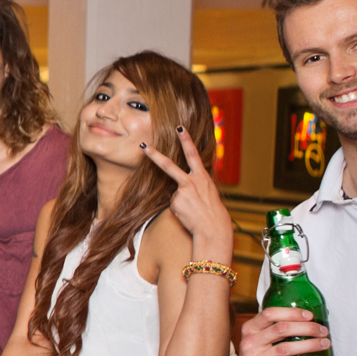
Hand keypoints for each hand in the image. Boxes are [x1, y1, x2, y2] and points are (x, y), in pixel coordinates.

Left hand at [142, 126, 233, 261]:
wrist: (213, 228)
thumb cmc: (211, 210)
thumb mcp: (207, 192)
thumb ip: (193, 184)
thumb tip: (178, 187)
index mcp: (202, 177)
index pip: (193, 154)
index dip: (186, 140)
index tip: (179, 127)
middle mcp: (191, 182)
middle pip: (169, 165)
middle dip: (154, 155)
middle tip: (143, 145)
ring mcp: (181, 192)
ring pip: (174, 193)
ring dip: (182, 202)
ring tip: (193, 210)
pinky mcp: (174, 203)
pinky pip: (173, 204)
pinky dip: (179, 209)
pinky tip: (188, 214)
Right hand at [232, 307, 328, 355]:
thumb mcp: (260, 339)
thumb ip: (276, 329)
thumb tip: (309, 320)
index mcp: (250, 329)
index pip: (269, 314)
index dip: (291, 313)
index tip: (310, 315)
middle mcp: (249, 342)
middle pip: (281, 329)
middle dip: (307, 328)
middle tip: (323, 331)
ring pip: (286, 348)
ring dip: (310, 345)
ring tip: (325, 344)